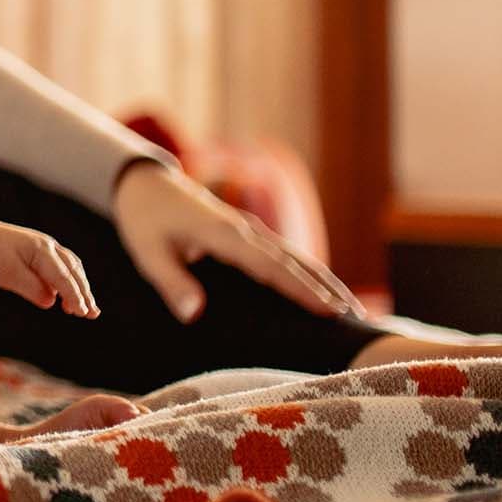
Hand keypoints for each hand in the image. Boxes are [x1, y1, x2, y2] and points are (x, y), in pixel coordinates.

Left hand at [0, 207, 98, 317]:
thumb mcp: (6, 273)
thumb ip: (30, 287)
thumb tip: (51, 301)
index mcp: (41, 250)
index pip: (63, 277)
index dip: (74, 295)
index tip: (82, 312)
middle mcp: (47, 247)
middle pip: (73, 272)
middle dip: (84, 293)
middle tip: (92, 314)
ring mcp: (44, 249)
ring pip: (70, 269)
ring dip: (80, 288)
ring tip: (87, 309)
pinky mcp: (38, 255)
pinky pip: (61, 268)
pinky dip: (69, 282)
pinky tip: (68, 297)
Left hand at [111, 160, 364, 322]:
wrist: (144, 184)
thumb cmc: (143, 220)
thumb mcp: (148, 253)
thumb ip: (171, 282)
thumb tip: (194, 314)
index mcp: (223, 234)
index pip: (269, 266)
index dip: (300, 289)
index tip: (328, 311)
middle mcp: (245, 230)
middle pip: (293, 262)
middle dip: (326, 288)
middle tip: (358, 318)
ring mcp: (250, 230)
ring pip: (295, 256)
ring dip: (324, 281)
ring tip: (353, 309)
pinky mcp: (248, 234)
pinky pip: (284, 255)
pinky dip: (307, 273)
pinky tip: (322, 292)